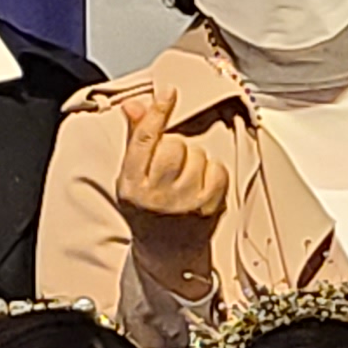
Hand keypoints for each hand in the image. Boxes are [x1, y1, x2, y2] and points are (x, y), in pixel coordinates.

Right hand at [114, 86, 231, 299]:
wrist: (166, 255)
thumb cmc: (146, 211)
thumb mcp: (130, 177)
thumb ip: (134, 139)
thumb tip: (135, 105)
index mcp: (132, 184)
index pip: (145, 139)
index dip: (157, 112)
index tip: (168, 93)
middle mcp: (157, 194)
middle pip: (174, 145)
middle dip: (175, 146)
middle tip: (170, 164)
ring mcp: (185, 202)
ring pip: (197, 155)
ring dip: (194, 160)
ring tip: (184, 177)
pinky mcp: (208, 207)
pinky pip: (217, 170)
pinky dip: (212, 172)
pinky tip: (200, 184)